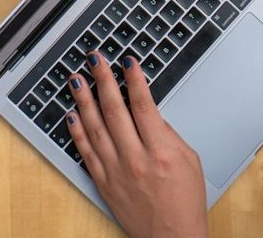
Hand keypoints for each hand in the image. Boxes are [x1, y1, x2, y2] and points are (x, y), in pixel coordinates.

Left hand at [67, 53, 209, 237]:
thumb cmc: (185, 202)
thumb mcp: (190, 161)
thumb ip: (168, 133)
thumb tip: (149, 111)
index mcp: (160, 151)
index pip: (143, 105)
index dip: (133, 79)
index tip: (127, 61)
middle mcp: (135, 159)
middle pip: (114, 110)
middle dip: (103, 80)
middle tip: (95, 60)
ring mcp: (115, 171)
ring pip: (94, 127)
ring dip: (83, 100)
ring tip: (76, 79)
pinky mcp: (103, 183)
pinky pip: (85, 152)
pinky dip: (77, 132)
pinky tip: (71, 114)